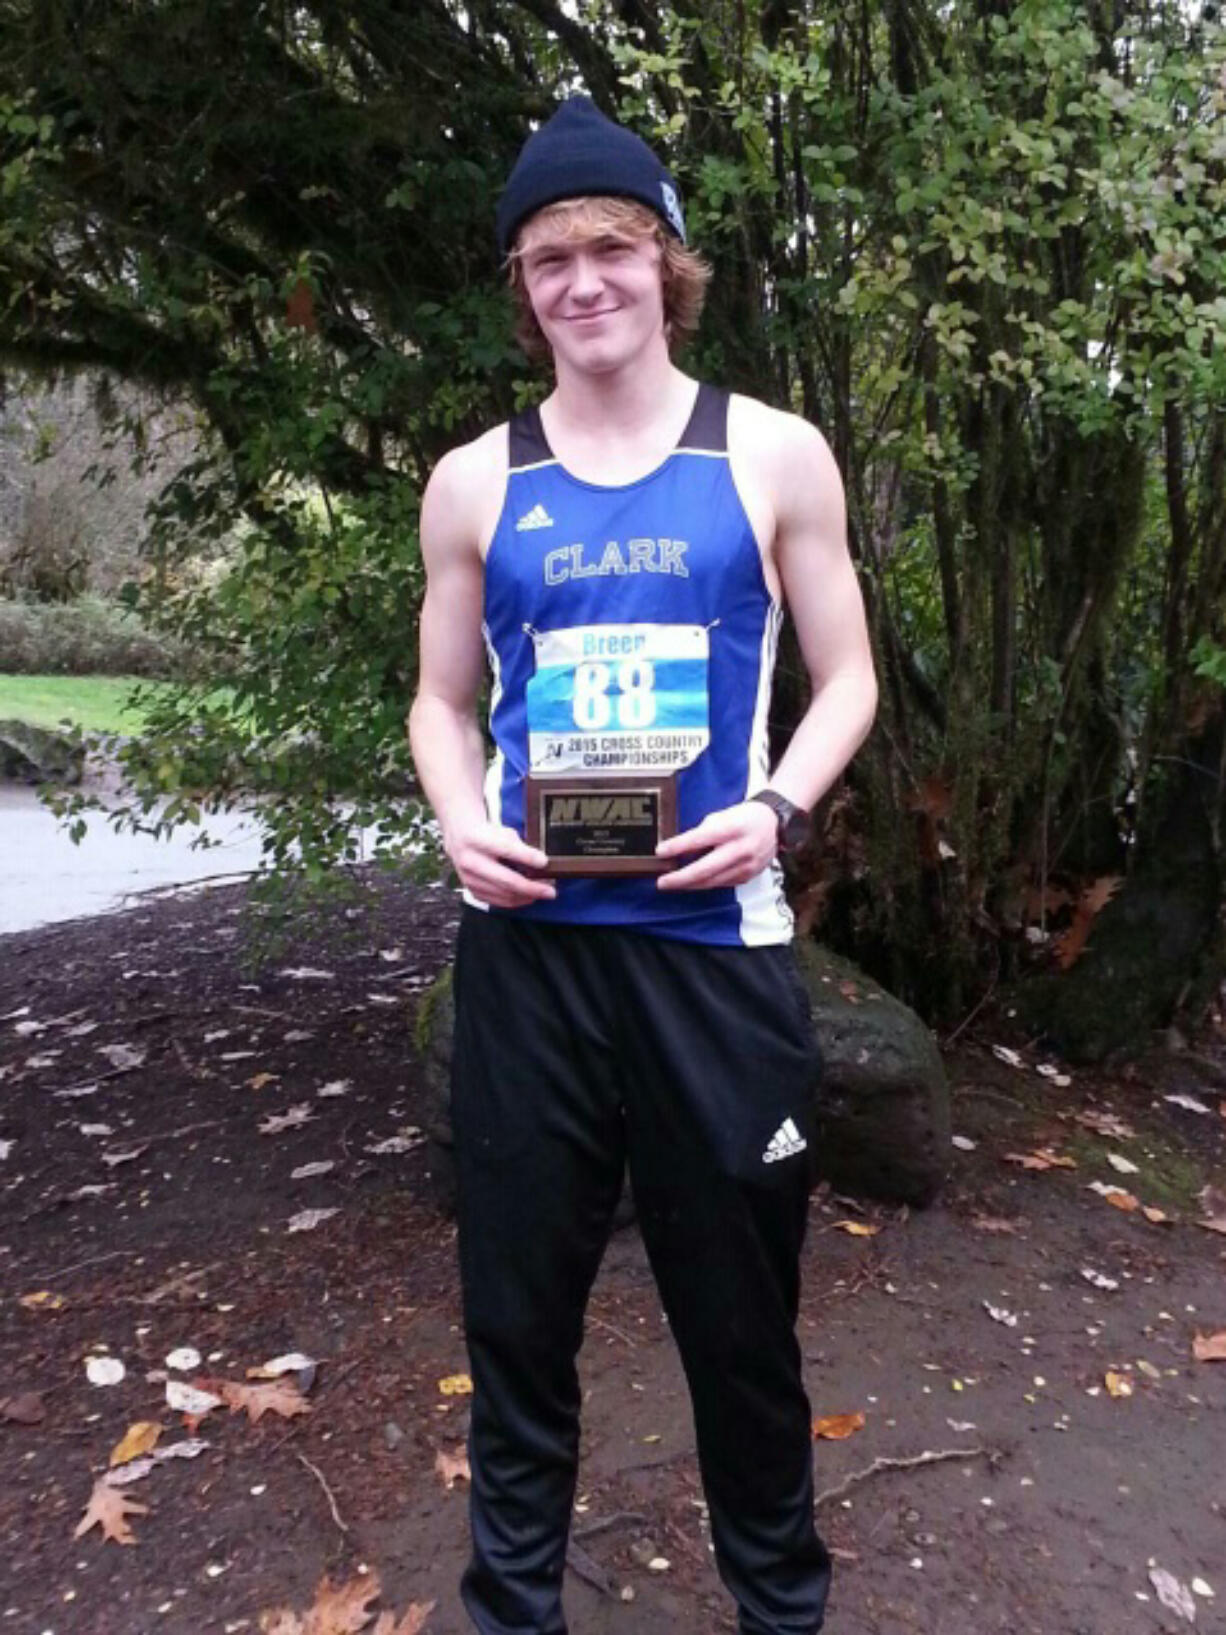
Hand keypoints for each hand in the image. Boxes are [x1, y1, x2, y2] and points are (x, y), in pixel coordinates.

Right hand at [444, 817, 555, 907]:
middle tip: (551, 891)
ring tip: (542, 893)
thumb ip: (518, 845)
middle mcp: (470, 861)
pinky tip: (527, 897)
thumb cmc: (486, 834)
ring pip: (503, 894)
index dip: (526, 857)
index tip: (545, 862)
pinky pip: (497, 901)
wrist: (460, 838)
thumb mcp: (502, 831)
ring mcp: (469, 879)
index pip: (505, 849)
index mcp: (477, 839)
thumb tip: (541, 864)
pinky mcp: (472, 890)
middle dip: (532, 888)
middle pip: (506, 880)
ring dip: (526, 897)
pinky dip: (515, 901)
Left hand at [655, 800, 777, 890]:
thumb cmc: (744, 817)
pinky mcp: (749, 876)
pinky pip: (722, 883)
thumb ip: (703, 832)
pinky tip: (693, 882)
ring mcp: (746, 865)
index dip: (677, 847)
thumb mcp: (722, 816)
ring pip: (712, 881)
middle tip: (662, 882)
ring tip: (672, 884)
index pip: (699, 839)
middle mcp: (741, 849)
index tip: (660, 851)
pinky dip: (705, 883)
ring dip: (689, 884)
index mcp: (732, 828)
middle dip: (680, 878)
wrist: (775, 824)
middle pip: (705, 869)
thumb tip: (679, 848)